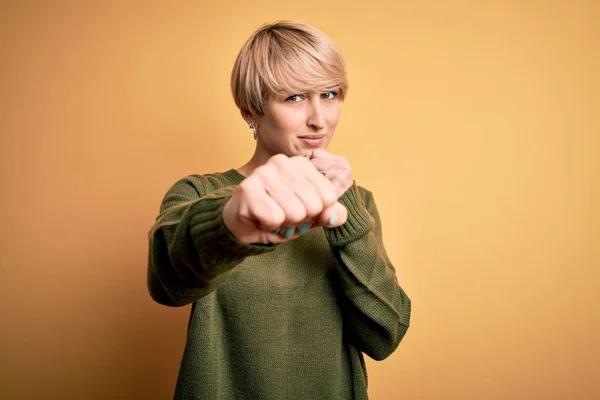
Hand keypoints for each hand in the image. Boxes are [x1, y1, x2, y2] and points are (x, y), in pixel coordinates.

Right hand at [223, 154, 347, 243]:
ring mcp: (264, 172)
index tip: (299, 208)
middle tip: (283, 214)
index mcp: (301, 164)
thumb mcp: (311, 216)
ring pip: (295, 213)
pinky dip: (269, 225)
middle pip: (313, 205)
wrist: (243, 225)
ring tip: (271, 215)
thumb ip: (330, 214)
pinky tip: (260, 218)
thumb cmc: (279, 215)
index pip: (329, 197)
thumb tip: (334, 216)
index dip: (316, 212)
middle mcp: (282, 162)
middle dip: (300, 219)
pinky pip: (275, 218)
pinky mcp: (248, 188)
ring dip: (284, 223)